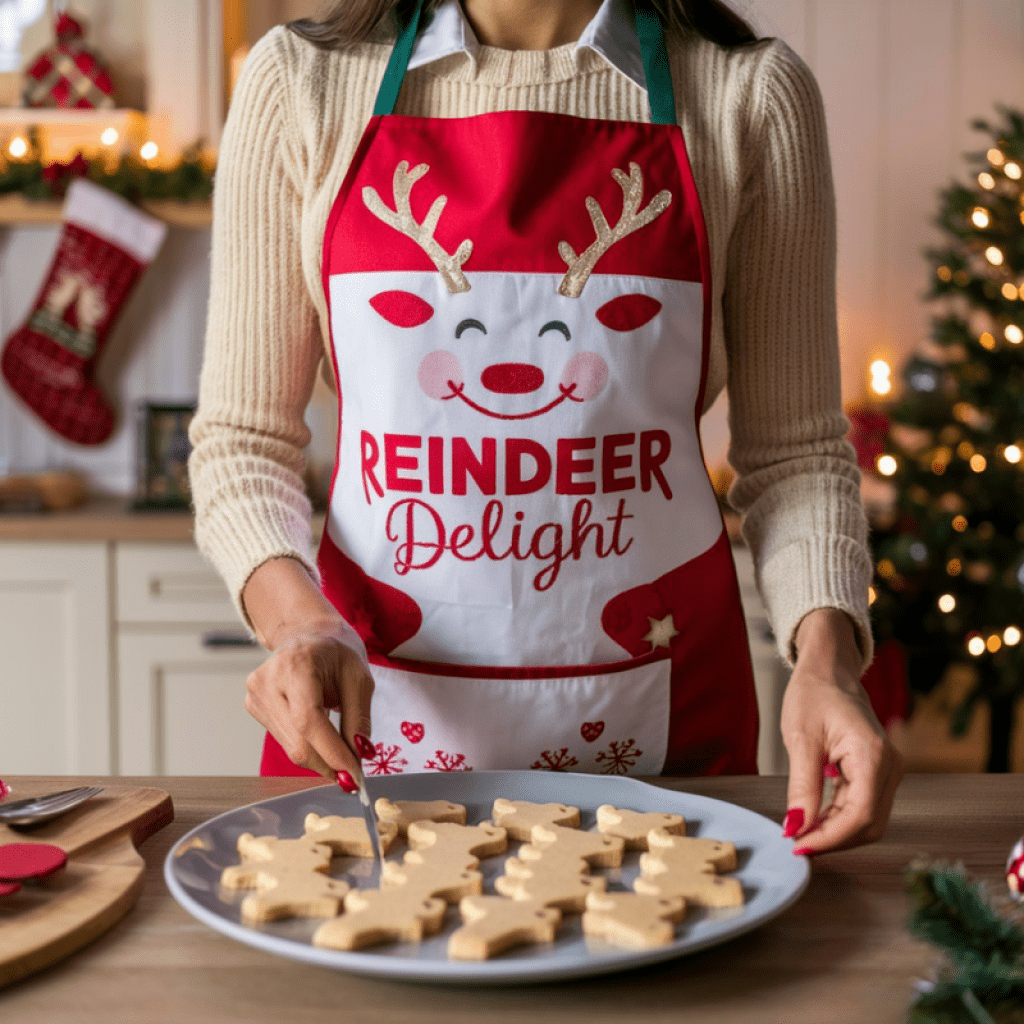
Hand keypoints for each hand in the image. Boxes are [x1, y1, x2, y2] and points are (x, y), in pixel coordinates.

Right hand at [244, 624, 373, 784]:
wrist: (308, 634)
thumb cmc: (336, 652)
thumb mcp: (359, 678)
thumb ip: (359, 718)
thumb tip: (360, 757)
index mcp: (296, 664)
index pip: (309, 720)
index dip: (332, 753)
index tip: (355, 776)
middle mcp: (267, 680)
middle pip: (298, 742)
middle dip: (329, 763)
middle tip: (354, 776)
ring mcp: (256, 694)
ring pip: (291, 747)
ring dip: (321, 758)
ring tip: (344, 754)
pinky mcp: (254, 706)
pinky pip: (285, 739)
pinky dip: (308, 746)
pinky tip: (322, 735)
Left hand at [780, 609, 904, 854]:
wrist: (829, 670)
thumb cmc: (814, 695)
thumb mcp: (800, 739)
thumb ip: (802, 787)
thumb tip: (796, 827)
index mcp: (873, 755)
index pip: (861, 815)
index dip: (831, 838)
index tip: (798, 845)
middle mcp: (890, 766)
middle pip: (869, 824)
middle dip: (833, 840)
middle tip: (795, 843)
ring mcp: (888, 770)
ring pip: (868, 820)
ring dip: (836, 832)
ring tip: (800, 832)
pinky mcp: (878, 772)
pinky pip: (864, 806)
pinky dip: (839, 819)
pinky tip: (813, 819)